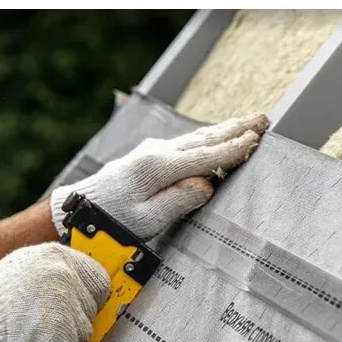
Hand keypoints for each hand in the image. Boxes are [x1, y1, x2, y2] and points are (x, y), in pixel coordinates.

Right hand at [0, 242, 109, 341]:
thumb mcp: (24, 266)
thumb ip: (53, 270)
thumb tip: (78, 281)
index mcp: (57, 256)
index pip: (98, 277)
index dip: (92, 294)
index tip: (87, 303)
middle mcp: (65, 276)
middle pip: (93, 306)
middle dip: (76, 318)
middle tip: (53, 322)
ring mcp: (66, 304)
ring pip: (85, 329)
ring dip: (66, 336)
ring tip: (40, 330)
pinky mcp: (62, 330)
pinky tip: (37, 341)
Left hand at [49, 113, 268, 240]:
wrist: (78, 210)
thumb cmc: (111, 221)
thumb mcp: (147, 219)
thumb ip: (180, 200)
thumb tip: (206, 183)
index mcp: (158, 167)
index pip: (205, 156)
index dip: (233, 150)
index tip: (256, 142)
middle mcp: (155, 152)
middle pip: (204, 138)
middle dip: (236, 129)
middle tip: (264, 120)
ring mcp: (150, 151)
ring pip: (195, 137)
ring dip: (223, 129)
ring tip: (248, 121)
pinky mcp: (146, 156)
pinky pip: (184, 143)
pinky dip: (205, 137)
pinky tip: (215, 135)